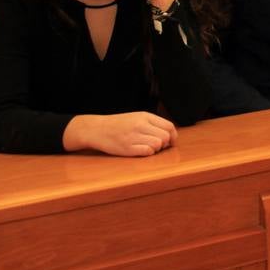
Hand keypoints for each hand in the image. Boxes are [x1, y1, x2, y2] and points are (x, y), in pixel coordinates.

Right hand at [63, 112, 177, 156]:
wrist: (97, 129)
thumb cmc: (119, 125)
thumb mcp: (137, 117)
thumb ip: (153, 124)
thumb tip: (170, 135)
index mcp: (145, 116)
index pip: (169, 126)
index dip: (173, 136)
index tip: (170, 142)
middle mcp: (140, 125)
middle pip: (165, 137)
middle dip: (165, 144)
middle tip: (157, 146)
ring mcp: (134, 136)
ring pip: (158, 145)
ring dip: (156, 149)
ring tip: (147, 147)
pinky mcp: (127, 148)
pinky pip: (148, 152)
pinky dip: (148, 153)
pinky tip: (141, 150)